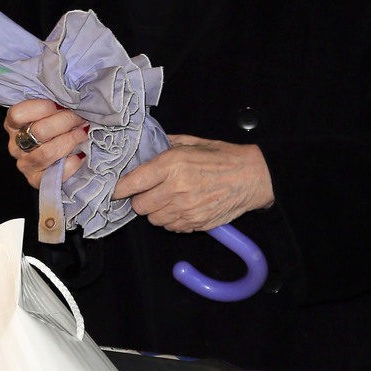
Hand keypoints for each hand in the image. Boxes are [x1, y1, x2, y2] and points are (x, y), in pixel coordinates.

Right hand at [4, 99, 88, 189]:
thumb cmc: (53, 130)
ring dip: (70, 140)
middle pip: (38, 132)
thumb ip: (53, 107)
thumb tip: (71, 100)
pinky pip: (56, 173)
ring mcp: (25, 164)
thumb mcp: (48, 114)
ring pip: (47, 152)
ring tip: (83, 133)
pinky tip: (80, 155)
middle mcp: (16, 145)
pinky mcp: (36, 181)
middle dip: (65, 122)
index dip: (42, 108)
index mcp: (13, 125)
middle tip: (80, 118)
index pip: (18, 114)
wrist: (56, 159)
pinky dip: (72, 163)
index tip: (61, 105)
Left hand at [114, 136, 273, 232]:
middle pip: (139, 206)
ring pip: (153, 219)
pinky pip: (171, 227)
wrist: (252, 177)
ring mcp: (185, 209)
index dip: (120, 188)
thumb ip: (165, 146)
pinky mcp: (195, 223)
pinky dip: (171, 220)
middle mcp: (175, 189)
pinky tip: (181, 207)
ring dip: (156, 211)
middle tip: (149, 191)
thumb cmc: (223, 158)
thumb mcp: (192, 143)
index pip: (132, 183)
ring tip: (168, 199)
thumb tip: (145, 149)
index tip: (117, 189)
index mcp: (172, 165)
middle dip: (140, 199)